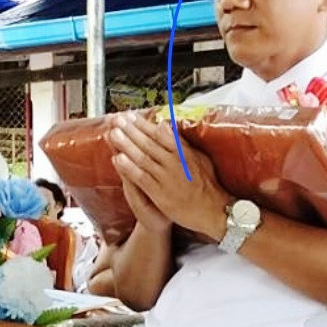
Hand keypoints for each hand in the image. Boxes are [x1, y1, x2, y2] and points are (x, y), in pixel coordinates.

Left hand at [108, 112, 228, 239]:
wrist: (213, 211)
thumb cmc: (208, 186)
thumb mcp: (201, 160)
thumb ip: (183, 144)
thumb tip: (170, 127)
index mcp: (183, 153)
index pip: (161, 134)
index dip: (144, 124)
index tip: (131, 116)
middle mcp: (174, 162)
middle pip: (149, 143)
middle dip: (132, 130)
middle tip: (118, 119)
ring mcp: (166, 177)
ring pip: (143, 157)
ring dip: (127, 145)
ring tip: (113, 133)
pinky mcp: (160, 193)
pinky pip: (141, 178)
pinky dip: (129, 168)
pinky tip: (117, 159)